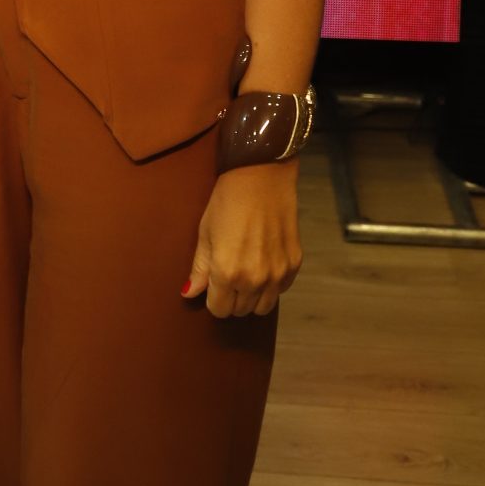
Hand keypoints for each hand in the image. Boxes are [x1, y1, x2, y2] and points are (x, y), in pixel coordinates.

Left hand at [182, 161, 301, 317]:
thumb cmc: (226, 201)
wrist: (262, 175)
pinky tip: (265, 263)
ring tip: (247, 273)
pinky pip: (281, 290)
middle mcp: (254, 279)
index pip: (219, 309)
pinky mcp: (294, 264)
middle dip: (232, 298)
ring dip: (253, 296)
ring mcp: (277, 273)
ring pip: (263, 307)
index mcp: (227, 272)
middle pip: (241, 310)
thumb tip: (190, 294)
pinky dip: (272, 285)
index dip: (214, 298)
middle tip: (229, 275)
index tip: (214, 284)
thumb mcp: (206, 232)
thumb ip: (200, 268)